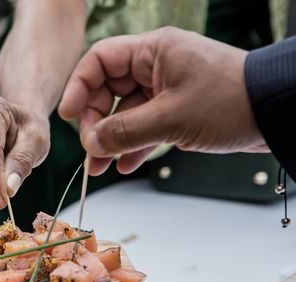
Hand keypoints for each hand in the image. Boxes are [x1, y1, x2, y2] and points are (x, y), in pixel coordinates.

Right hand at [58, 27, 268, 175]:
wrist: (276, 113)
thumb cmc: (230, 102)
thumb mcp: (170, 118)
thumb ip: (125, 132)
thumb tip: (90, 143)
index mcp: (153, 51)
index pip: (100, 61)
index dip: (79, 87)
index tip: (69, 116)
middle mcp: (156, 66)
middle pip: (107, 90)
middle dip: (95, 121)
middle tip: (91, 147)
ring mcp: (166, 89)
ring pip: (124, 113)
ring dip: (111, 140)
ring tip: (99, 166)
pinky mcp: (176, 110)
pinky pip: (144, 127)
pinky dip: (133, 146)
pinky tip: (124, 166)